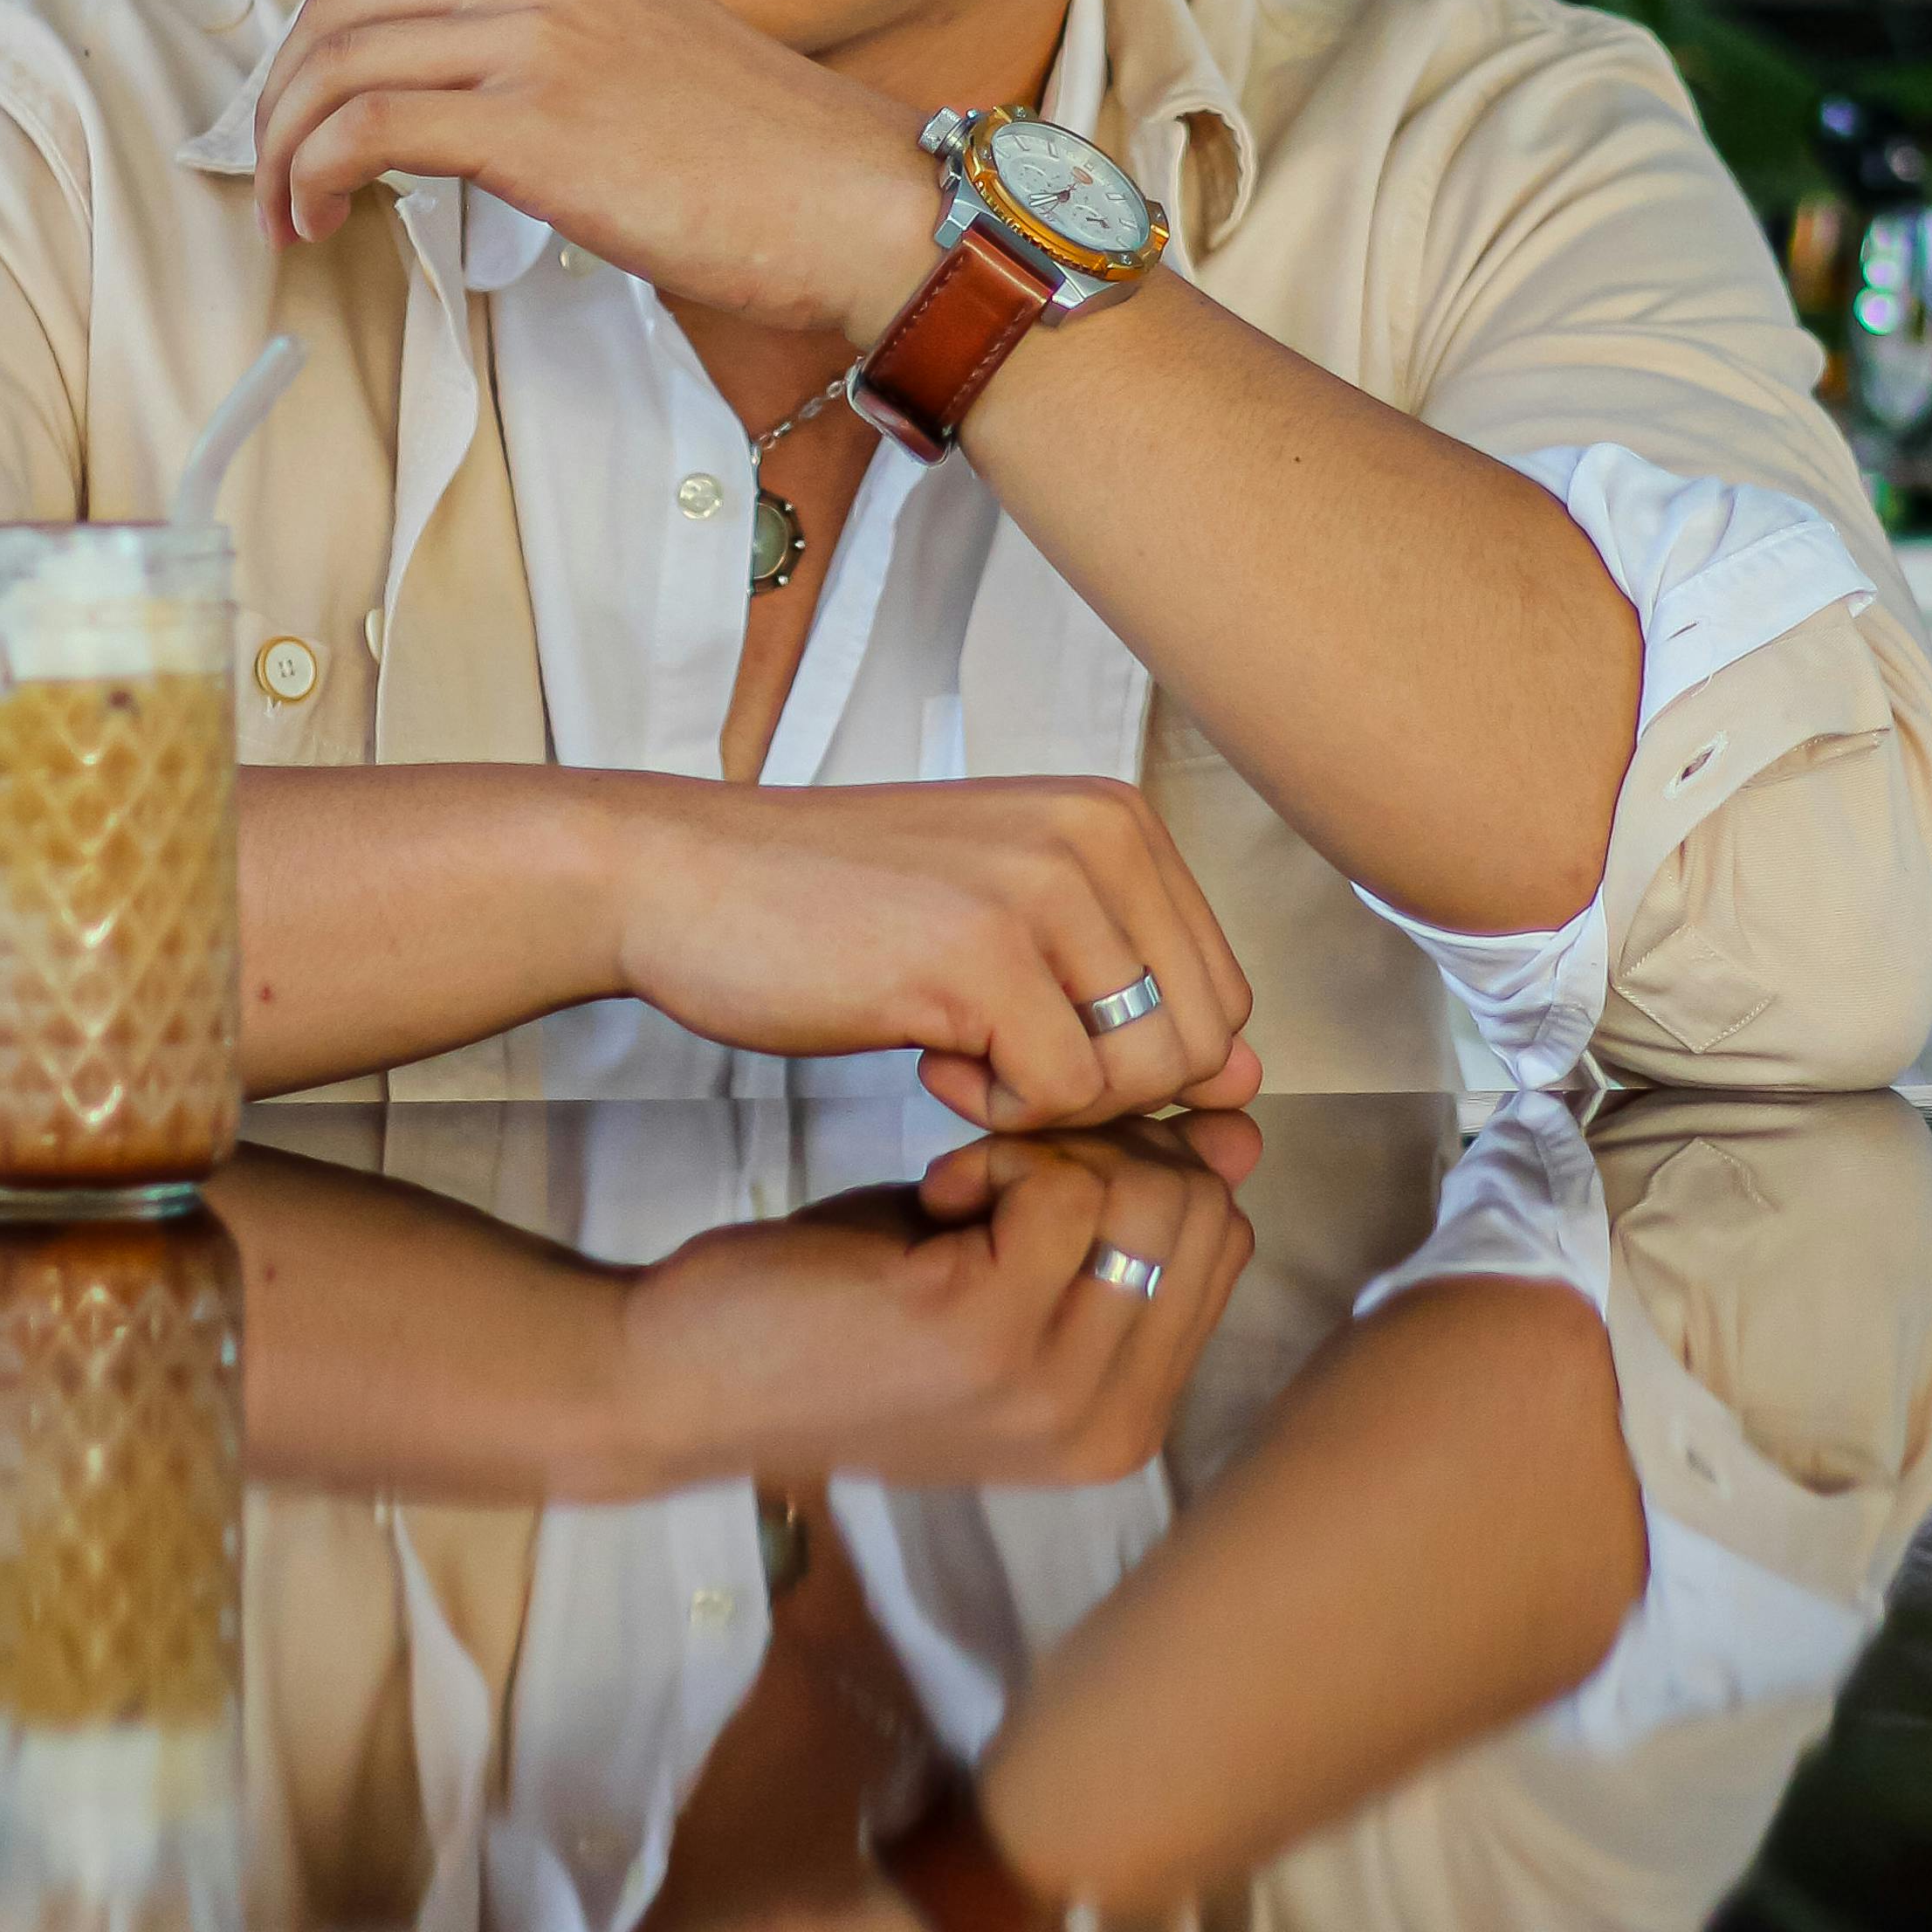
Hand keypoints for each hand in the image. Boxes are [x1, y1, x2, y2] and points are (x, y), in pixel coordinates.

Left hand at [252, 0, 936, 336]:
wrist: (853, 199)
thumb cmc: (761, 159)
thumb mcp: (637, 52)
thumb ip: (546, 47)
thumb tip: (450, 104)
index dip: (323, 57)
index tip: (311, 126)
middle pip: (340, 11)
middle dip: (281, 100)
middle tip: (275, 175)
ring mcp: (531, 34)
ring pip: (335, 65)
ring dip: (283, 147)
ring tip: (289, 214)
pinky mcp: (527, 118)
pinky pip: (362, 129)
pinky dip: (312, 176)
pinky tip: (320, 219)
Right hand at [601, 777, 1259, 1130]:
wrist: (681, 880)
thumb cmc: (834, 912)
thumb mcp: (1007, 932)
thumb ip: (1127, 991)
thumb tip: (1250, 1082)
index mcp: (1114, 820)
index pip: (1222, 990)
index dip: (1138, 1059)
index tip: (1032, 1041)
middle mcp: (1098, 834)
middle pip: (1203, 1039)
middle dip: (1107, 1091)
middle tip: (997, 1063)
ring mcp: (1043, 888)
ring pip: (1144, 1071)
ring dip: (1051, 1102)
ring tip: (959, 1057)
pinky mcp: (981, 952)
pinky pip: (1059, 1092)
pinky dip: (996, 1112)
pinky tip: (925, 1062)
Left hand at [618, 1120, 1259, 1493]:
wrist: (683, 1377)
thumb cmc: (838, 1315)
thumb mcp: (1002, 1268)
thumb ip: (1115, 1214)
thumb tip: (1239, 1131)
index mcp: (1126, 1421)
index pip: (1224, 1241)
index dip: (1149, 1162)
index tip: (1045, 1164)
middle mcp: (1109, 1426)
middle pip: (1203, 1211)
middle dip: (1113, 1145)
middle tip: (1001, 1161)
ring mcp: (1051, 1391)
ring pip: (1147, 1191)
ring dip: (1051, 1148)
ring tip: (960, 1182)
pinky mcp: (984, 1336)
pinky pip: (1062, 1186)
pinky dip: (996, 1154)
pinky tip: (927, 1192)